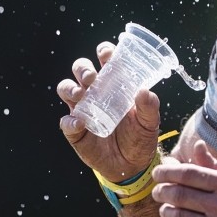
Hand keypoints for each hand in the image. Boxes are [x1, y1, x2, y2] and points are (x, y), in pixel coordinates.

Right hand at [57, 41, 160, 181]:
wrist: (132, 165)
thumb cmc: (140, 135)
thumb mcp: (149, 121)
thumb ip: (149, 106)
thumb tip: (145, 91)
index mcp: (114, 83)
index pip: (105, 60)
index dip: (103, 51)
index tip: (107, 53)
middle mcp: (95, 92)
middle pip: (80, 70)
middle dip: (83, 69)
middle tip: (91, 78)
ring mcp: (83, 109)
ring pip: (66, 89)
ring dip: (70, 88)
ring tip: (81, 94)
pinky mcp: (75, 130)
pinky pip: (66, 121)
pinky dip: (70, 121)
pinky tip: (80, 123)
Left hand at [152, 140, 216, 216]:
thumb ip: (214, 165)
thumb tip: (196, 145)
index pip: (189, 174)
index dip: (168, 172)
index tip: (157, 171)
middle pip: (180, 194)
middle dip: (162, 190)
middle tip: (156, 189)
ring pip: (179, 215)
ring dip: (166, 209)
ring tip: (164, 205)